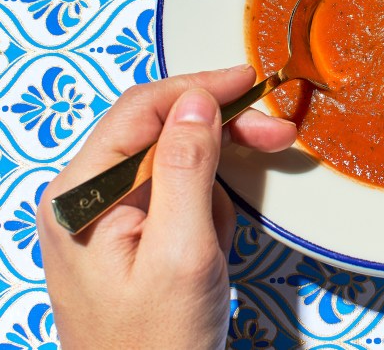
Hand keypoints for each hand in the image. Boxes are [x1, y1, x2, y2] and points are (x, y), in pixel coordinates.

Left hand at [38, 66, 296, 348]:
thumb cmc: (157, 343)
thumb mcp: (183, 251)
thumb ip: (187, 168)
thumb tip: (195, 100)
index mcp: (83, 194)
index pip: (141, 109)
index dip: (200, 87)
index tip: (252, 82)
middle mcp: (85, 197)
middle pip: (160, 130)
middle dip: (220, 133)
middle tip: (279, 135)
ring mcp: (104, 216)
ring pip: (174, 165)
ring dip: (214, 189)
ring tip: (219, 242)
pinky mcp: (127, 234)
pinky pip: (177, 199)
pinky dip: (206, 213)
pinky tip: (210, 247)